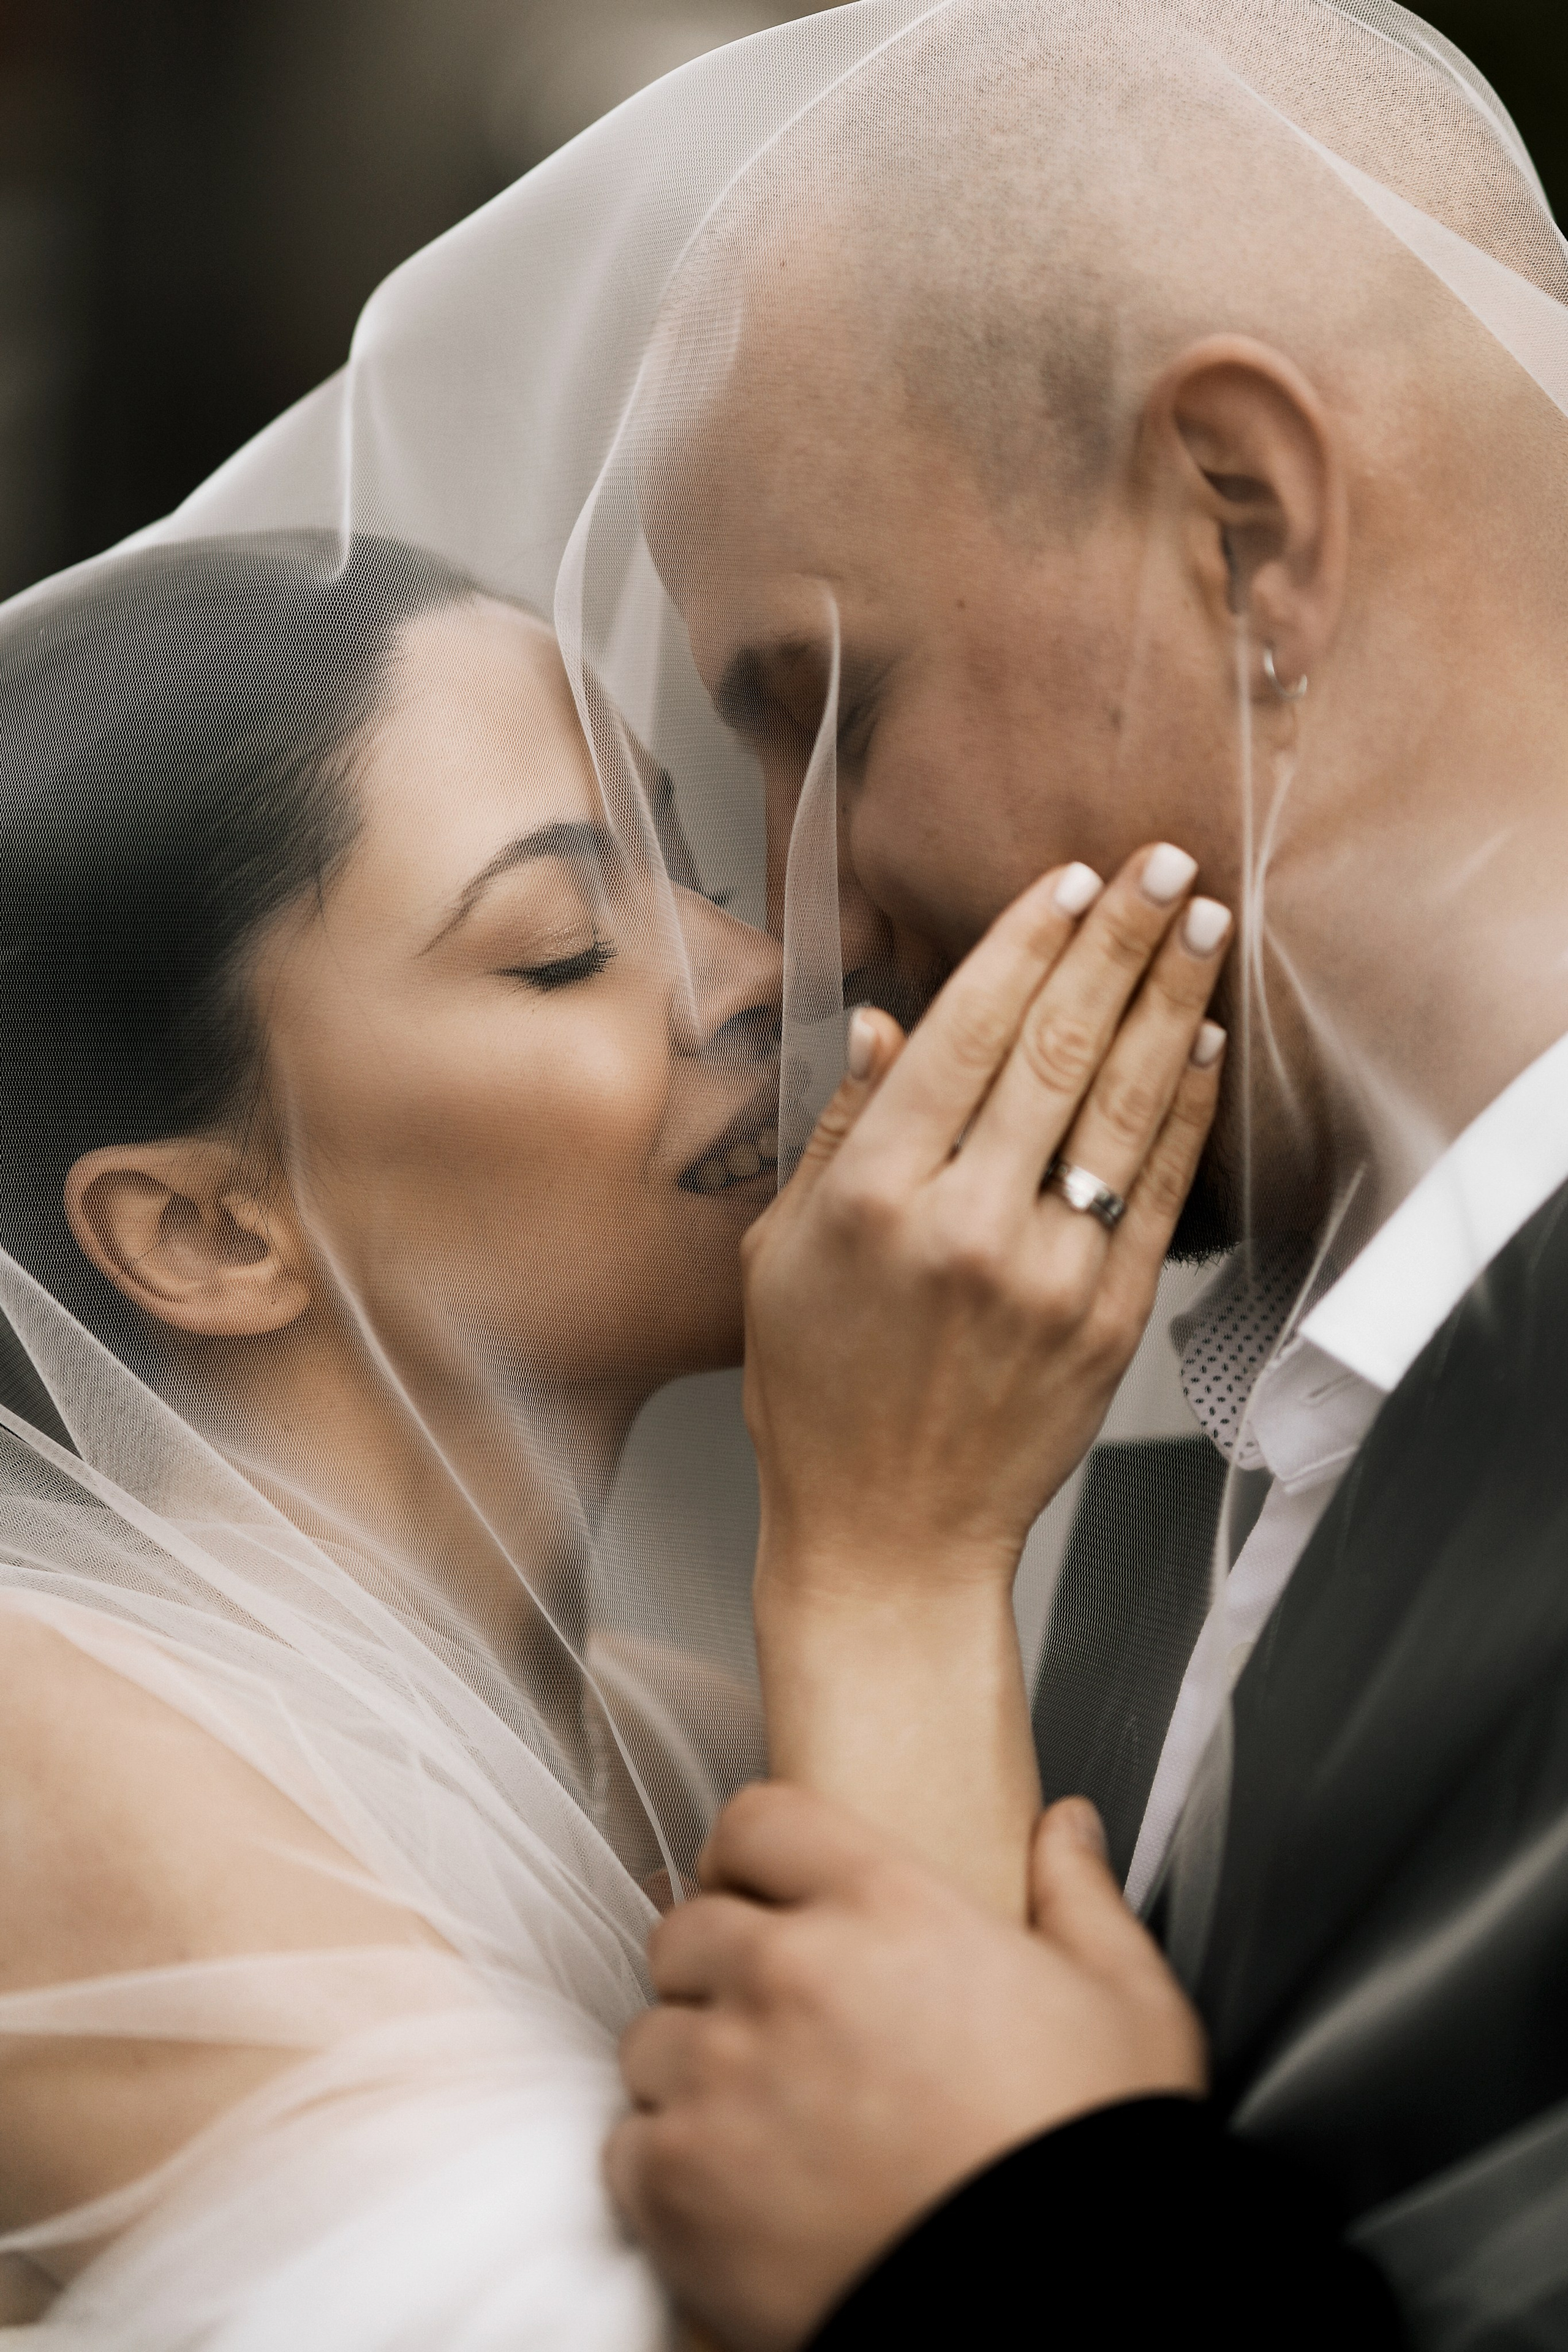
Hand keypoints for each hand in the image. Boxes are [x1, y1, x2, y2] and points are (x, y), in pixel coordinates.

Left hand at [607, 1782, 1206, 2351]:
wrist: (1056, 2307)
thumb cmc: (1088, 2161)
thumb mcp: (1124, 2005)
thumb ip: (1080, 1895)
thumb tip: (1063, 1828)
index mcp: (886, 1907)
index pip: (757, 1821)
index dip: (756, 1856)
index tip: (768, 1892)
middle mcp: (788, 1973)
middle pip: (690, 1927)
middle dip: (724, 1965)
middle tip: (778, 2022)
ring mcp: (723, 2077)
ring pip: (654, 2034)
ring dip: (695, 2066)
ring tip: (767, 2116)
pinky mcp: (681, 2184)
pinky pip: (630, 2144)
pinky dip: (671, 2166)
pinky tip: (740, 2188)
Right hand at [743, 844, 1228, 1602]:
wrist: (889, 1534)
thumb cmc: (819, 1394)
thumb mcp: (780, 1252)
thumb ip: (835, 1128)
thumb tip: (887, 1021)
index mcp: (870, 1199)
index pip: (963, 1036)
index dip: (1025, 946)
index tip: (1069, 881)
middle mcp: (962, 1226)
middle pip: (1055, 1050)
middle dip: (1118, 943)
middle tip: (1164, 864)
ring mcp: (1045, 1276)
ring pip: (1120, 1108)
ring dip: (1169, 1002)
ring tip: (1204, 924)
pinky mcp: (1106, 1322)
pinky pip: (1158, 1191)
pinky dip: (1185, 1110)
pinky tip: (1203, 1043)